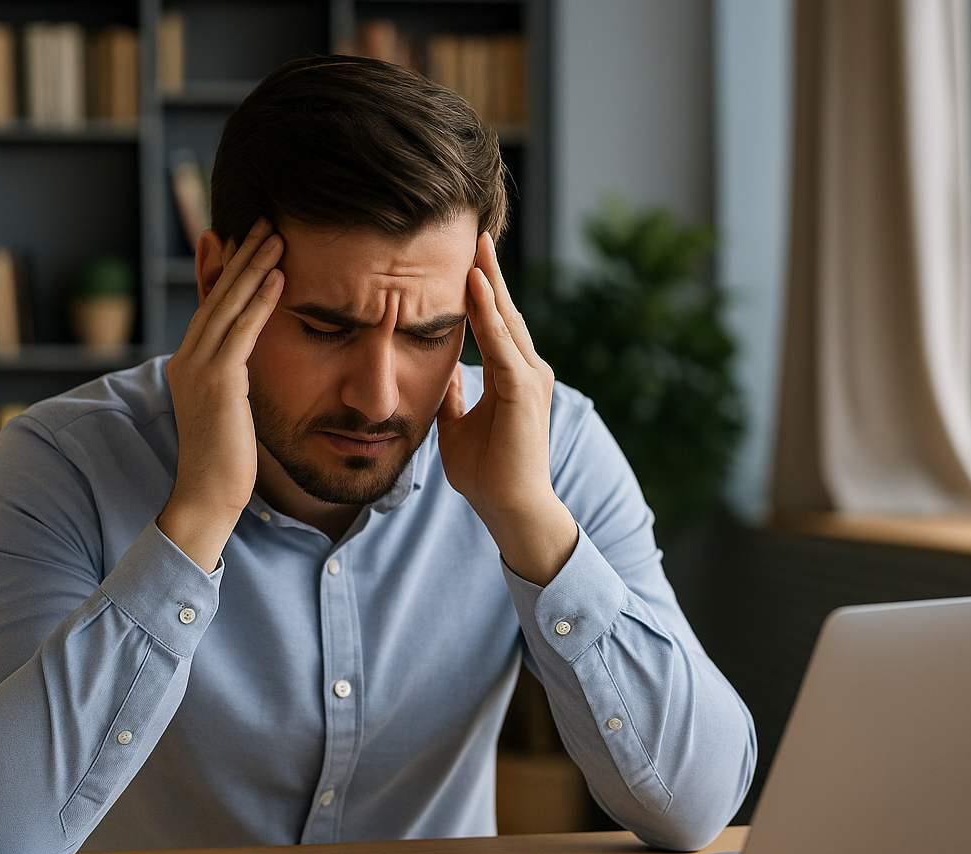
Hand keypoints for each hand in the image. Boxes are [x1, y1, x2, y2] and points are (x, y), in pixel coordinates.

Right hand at [158, 220, 284, 571]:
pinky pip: (242, 331)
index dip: (224, 269)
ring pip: (228, 304)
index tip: (240, 237)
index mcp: (190, 364)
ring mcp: (199, 368)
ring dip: (253, 266)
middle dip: (240, 255)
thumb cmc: (226, 465)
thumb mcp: (230, 413)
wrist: (207, 498)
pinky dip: (260, 301)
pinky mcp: (218, 382)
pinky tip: (279, 276)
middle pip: (216, 294)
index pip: (209, 305)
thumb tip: (249, 371)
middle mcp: (188, 359)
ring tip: (275, 233)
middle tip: (263, 219)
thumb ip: (235, 385)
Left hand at [438, 234, 577, 585]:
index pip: (494, 321)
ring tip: (475, 243)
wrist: (510, 507)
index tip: (463, 256)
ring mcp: (530, 377)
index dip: (479, 289)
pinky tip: (474, 283)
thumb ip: (452, 394)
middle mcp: (527, 369)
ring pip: (505, 318)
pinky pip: (501, 342)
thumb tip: (440, 371)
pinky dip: (488, 312)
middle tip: (475, 230)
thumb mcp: (456, 424)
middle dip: (488, 271)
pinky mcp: (524, 389)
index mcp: (512, 375)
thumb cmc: (487, 472)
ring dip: (488, 280)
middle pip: (504, 309)